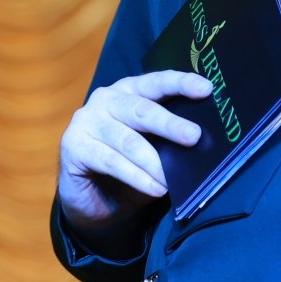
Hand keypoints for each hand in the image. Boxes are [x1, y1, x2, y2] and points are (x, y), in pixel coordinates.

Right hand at [57, 70, 215, 232]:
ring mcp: (87, 121)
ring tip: (172, 179)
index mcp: (130, 90)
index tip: (207, 89)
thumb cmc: (130, 166)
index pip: (157, 82)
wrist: (92, 198)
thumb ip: (171, 139)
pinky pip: (111, 162)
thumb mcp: (155, 148)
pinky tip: (155, 188)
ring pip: (128, 140)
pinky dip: (137, 177)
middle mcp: (106, 99)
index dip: (181, 83)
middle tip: (194, 137)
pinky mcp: (73, 147)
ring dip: (154, 162)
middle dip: (170, 124)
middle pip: (142, 110)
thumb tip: (204, 143)